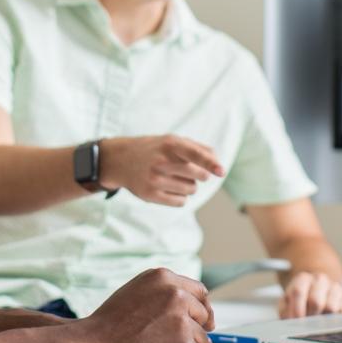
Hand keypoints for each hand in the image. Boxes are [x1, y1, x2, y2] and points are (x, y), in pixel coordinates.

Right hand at [75, 268, 214, 342]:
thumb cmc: (107, 328)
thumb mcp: (136, 293)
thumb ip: (162, 295)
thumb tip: (188, 306)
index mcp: (163, 278)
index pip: (199, 292)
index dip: (201, 309)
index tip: (203, 319)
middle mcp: (175, 295)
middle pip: (203, 316)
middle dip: (191, 330)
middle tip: (165, 342)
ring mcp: (181, 321)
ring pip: (202, 340)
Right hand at [100, 135, 224, 206]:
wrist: (121, 161)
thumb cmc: (154, 150)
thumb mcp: (172, 141)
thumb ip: (197, 148)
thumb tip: (216, 162)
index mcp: (170, 144)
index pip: (194, 154)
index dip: (209, 163)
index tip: (220, 171)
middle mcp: (162, 162)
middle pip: (199, 175)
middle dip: (199, 174)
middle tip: (185, 169)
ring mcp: (155, 180)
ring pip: (191, 189)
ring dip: (189, 185)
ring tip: (173, 177)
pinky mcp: (150, 195)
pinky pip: (181, 201)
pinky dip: (181, 196)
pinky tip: (168, 188)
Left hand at [278, 271, 341, 318]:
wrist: (317, 291)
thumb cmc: (300, 300)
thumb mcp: (287, 303)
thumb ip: (285, 312)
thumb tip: (291, 324)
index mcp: (303, 278)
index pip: (298, 292)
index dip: (296, 310)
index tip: (296, 322)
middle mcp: (320, 279)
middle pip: (316, 301)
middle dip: (310, 317)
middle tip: (307, 324)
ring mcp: (335, 287)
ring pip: (332, 308)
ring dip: (323, 320)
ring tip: (318, 323)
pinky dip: (336, 321)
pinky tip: (329, 321)